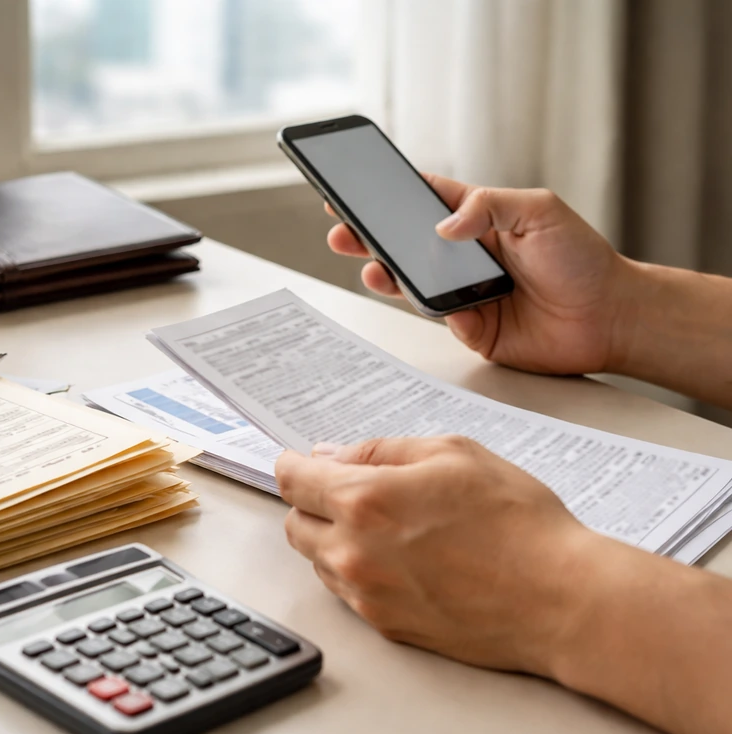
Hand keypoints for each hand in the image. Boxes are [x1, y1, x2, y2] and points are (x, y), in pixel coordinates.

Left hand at [276, 436, 603, 674]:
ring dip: (334, 539)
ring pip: (319, 560)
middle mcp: (354, 552)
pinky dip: (359, 572)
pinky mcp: (386, 626)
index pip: (292, 480)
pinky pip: (348, 593)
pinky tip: (402, 560)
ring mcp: (367, 595)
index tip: (301, 462)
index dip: (293, 464)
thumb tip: (333, 455)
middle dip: (313, 502)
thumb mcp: (453, 453)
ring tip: (389, 527)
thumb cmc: (518, 522)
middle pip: (294, 524)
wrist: (560, 599)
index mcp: (365, 501)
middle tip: (352, 491)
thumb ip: (381, 450)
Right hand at [326, 177, 641, 374]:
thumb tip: (443, 224)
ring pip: (413, 283)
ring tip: (371, 268)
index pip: (424, 200)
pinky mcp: (472, 328)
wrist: (610, 318)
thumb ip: (490, 206)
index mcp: (480, 220)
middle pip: (405, 244)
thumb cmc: (583, 259)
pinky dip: (440, 313)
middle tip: (342, 231)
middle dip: (369, 237)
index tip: (352, 188)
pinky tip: (448, 306)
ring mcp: (466, 292)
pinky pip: (442, 320)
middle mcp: (466, 255)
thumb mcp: (539, 212)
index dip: (387, 195)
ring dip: (388, 275)